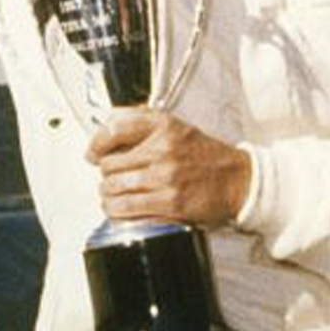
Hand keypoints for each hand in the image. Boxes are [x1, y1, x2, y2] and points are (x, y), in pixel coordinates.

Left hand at [85, 107, 250, 227]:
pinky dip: (118, 213)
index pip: (114, 129)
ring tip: (112, 197)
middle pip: (109, 165)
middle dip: (105, 175)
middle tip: (110, 179)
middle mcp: (163, 150)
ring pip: (114, 189)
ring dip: (108, 196)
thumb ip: (140, 118)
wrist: (237, 179)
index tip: (92, 154)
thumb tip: (107, 120)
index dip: (96, 144)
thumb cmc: (203, 154)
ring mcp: (166, 178)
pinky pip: (128, 210)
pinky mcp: (171, 203)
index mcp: (163, 127)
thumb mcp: (174, 124)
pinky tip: (122, 211)